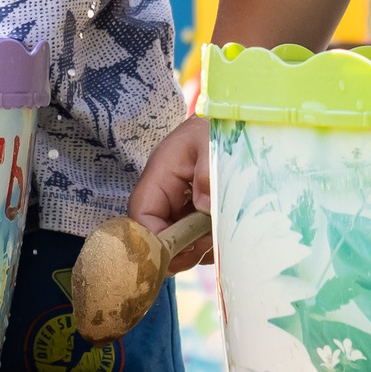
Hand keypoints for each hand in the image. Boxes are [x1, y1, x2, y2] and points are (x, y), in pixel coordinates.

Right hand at [128, 116, 213, 270]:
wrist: (229, 122)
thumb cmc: (215, 127)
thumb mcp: (212, 142)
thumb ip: (207, 171)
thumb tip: (204, 206)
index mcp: (160, 174)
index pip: (141, 215)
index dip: (153, 240)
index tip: (181, 250)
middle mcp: (164, 194)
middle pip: (156, 235)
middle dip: (179, 250)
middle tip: (206, 248)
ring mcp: (178, 206)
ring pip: (175, 242)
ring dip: (195, 249)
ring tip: (220, 238)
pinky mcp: (193, 214)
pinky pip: (192, 239)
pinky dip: (206, 246)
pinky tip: (223, 238)